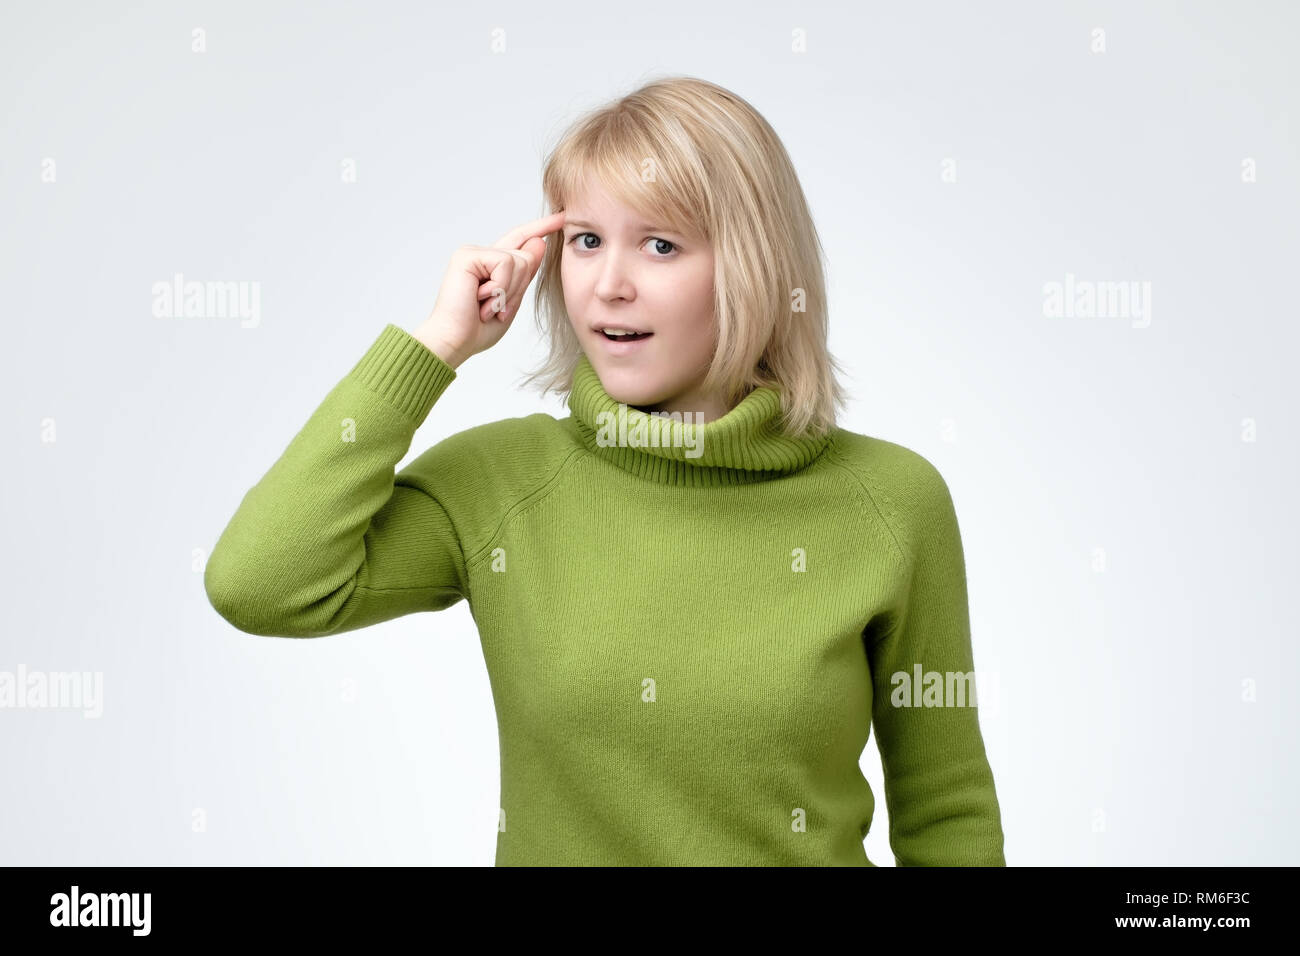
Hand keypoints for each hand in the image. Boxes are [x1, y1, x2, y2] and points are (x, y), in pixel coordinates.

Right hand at [413, 210, 565, 367]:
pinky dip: (500, 287)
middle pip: (527, 256)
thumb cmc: (478, 329)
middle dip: (519, 288)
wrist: (456, 341)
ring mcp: (473, 253)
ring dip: (509, 291)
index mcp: (493, 266)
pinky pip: (504, 263)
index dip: (540, 228)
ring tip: (487, 306)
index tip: (561, 217)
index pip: (520, 240)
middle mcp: (483, 255)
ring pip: (519, 260)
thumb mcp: (511, 300)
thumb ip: (525, 274)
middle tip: (497, 308)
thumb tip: (539, 241)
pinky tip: (482, 299)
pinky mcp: (467, 255)